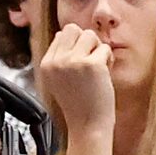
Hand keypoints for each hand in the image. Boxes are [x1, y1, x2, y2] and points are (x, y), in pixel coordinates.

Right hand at [38, 22, 114, 139]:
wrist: (87, 126)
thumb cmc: (78, 105)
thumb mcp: (58, 80)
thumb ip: (58, 57)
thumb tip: (62, 33)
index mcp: (46, 64)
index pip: (61, 35)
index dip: (76, 46)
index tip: (80, 66)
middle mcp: (57, 61)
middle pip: (73, 29)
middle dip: (85, 42)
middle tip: (90, 61)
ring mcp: (73, 62)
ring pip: (90, 35)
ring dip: (97, 49)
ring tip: (97, 69)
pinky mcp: (91, 65)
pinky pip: (105, 48)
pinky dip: (109, 60)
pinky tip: (104, 75)